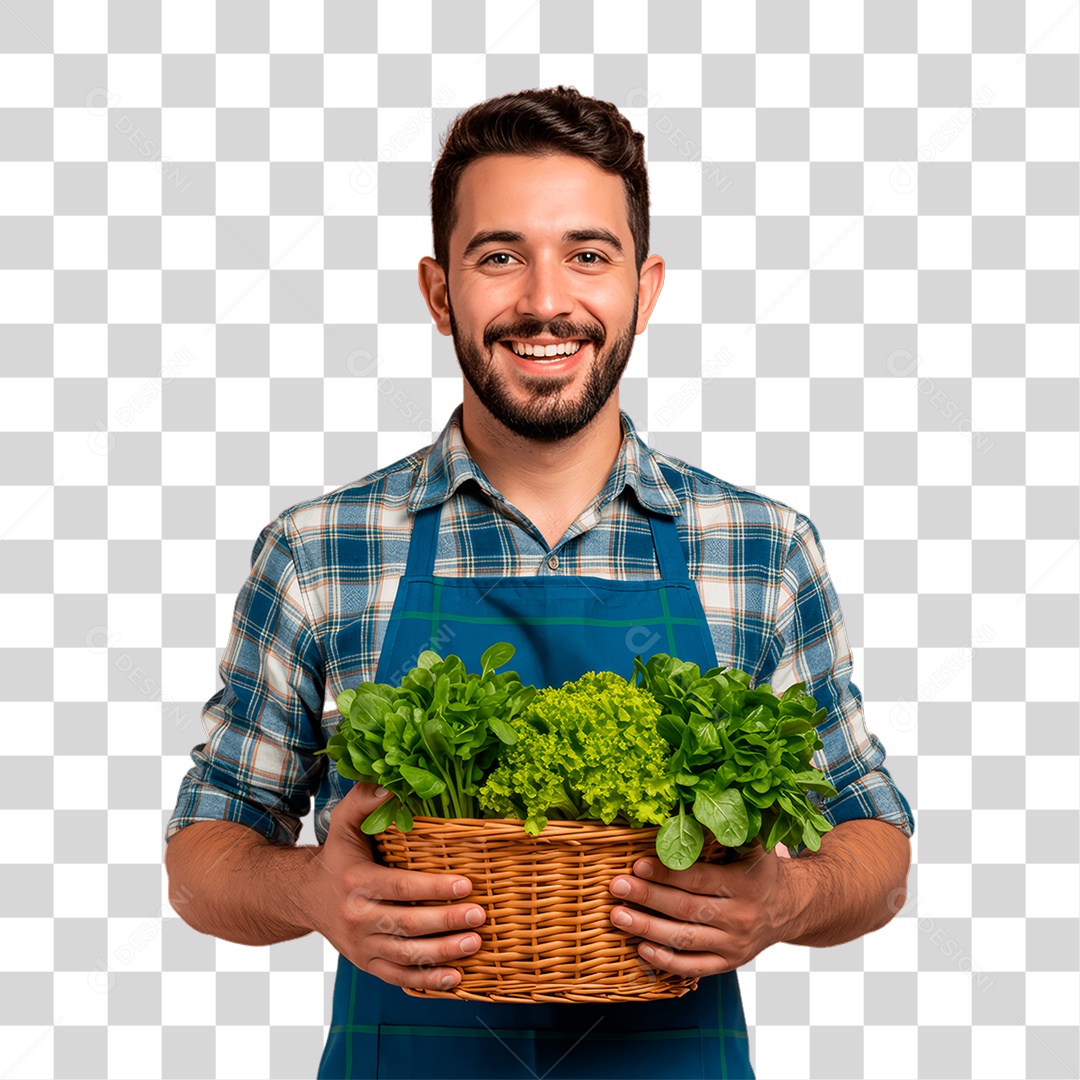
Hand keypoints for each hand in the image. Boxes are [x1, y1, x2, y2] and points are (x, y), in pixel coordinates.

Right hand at [306, 783, 485, 990]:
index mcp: (356, 882)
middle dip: (447, 922)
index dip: (434, 889)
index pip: (401, 888)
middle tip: (480, 915)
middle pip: (407, 925)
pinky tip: (455, 977)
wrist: (304, 896)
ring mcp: (361, 946)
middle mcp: (357, 918)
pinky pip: (398, 978)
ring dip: (443, 953)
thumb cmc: (337, 856)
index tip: (467, 884)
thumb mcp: (345, 822)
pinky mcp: (366, 964)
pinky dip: (427, 981)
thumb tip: (391, 785)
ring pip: (406, 956)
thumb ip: (365, 801)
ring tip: (475, 943)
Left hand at [608, 841, 796, 976]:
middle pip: (687, 909)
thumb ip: (728, 827)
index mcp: (745, 884)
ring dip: (647, 929)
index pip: (699, 879)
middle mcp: (740, 917)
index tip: (637, 865)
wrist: (791, 907)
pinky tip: (641, 948)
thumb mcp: (755, 844)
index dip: (667, 873)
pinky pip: (694, 967)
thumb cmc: (762, 870)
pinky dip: (666, 961)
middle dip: (647, 898)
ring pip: (685, 940)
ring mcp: (734, 944)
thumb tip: (692, 805)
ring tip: (618, 916)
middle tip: (616, 887)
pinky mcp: (728, 963)